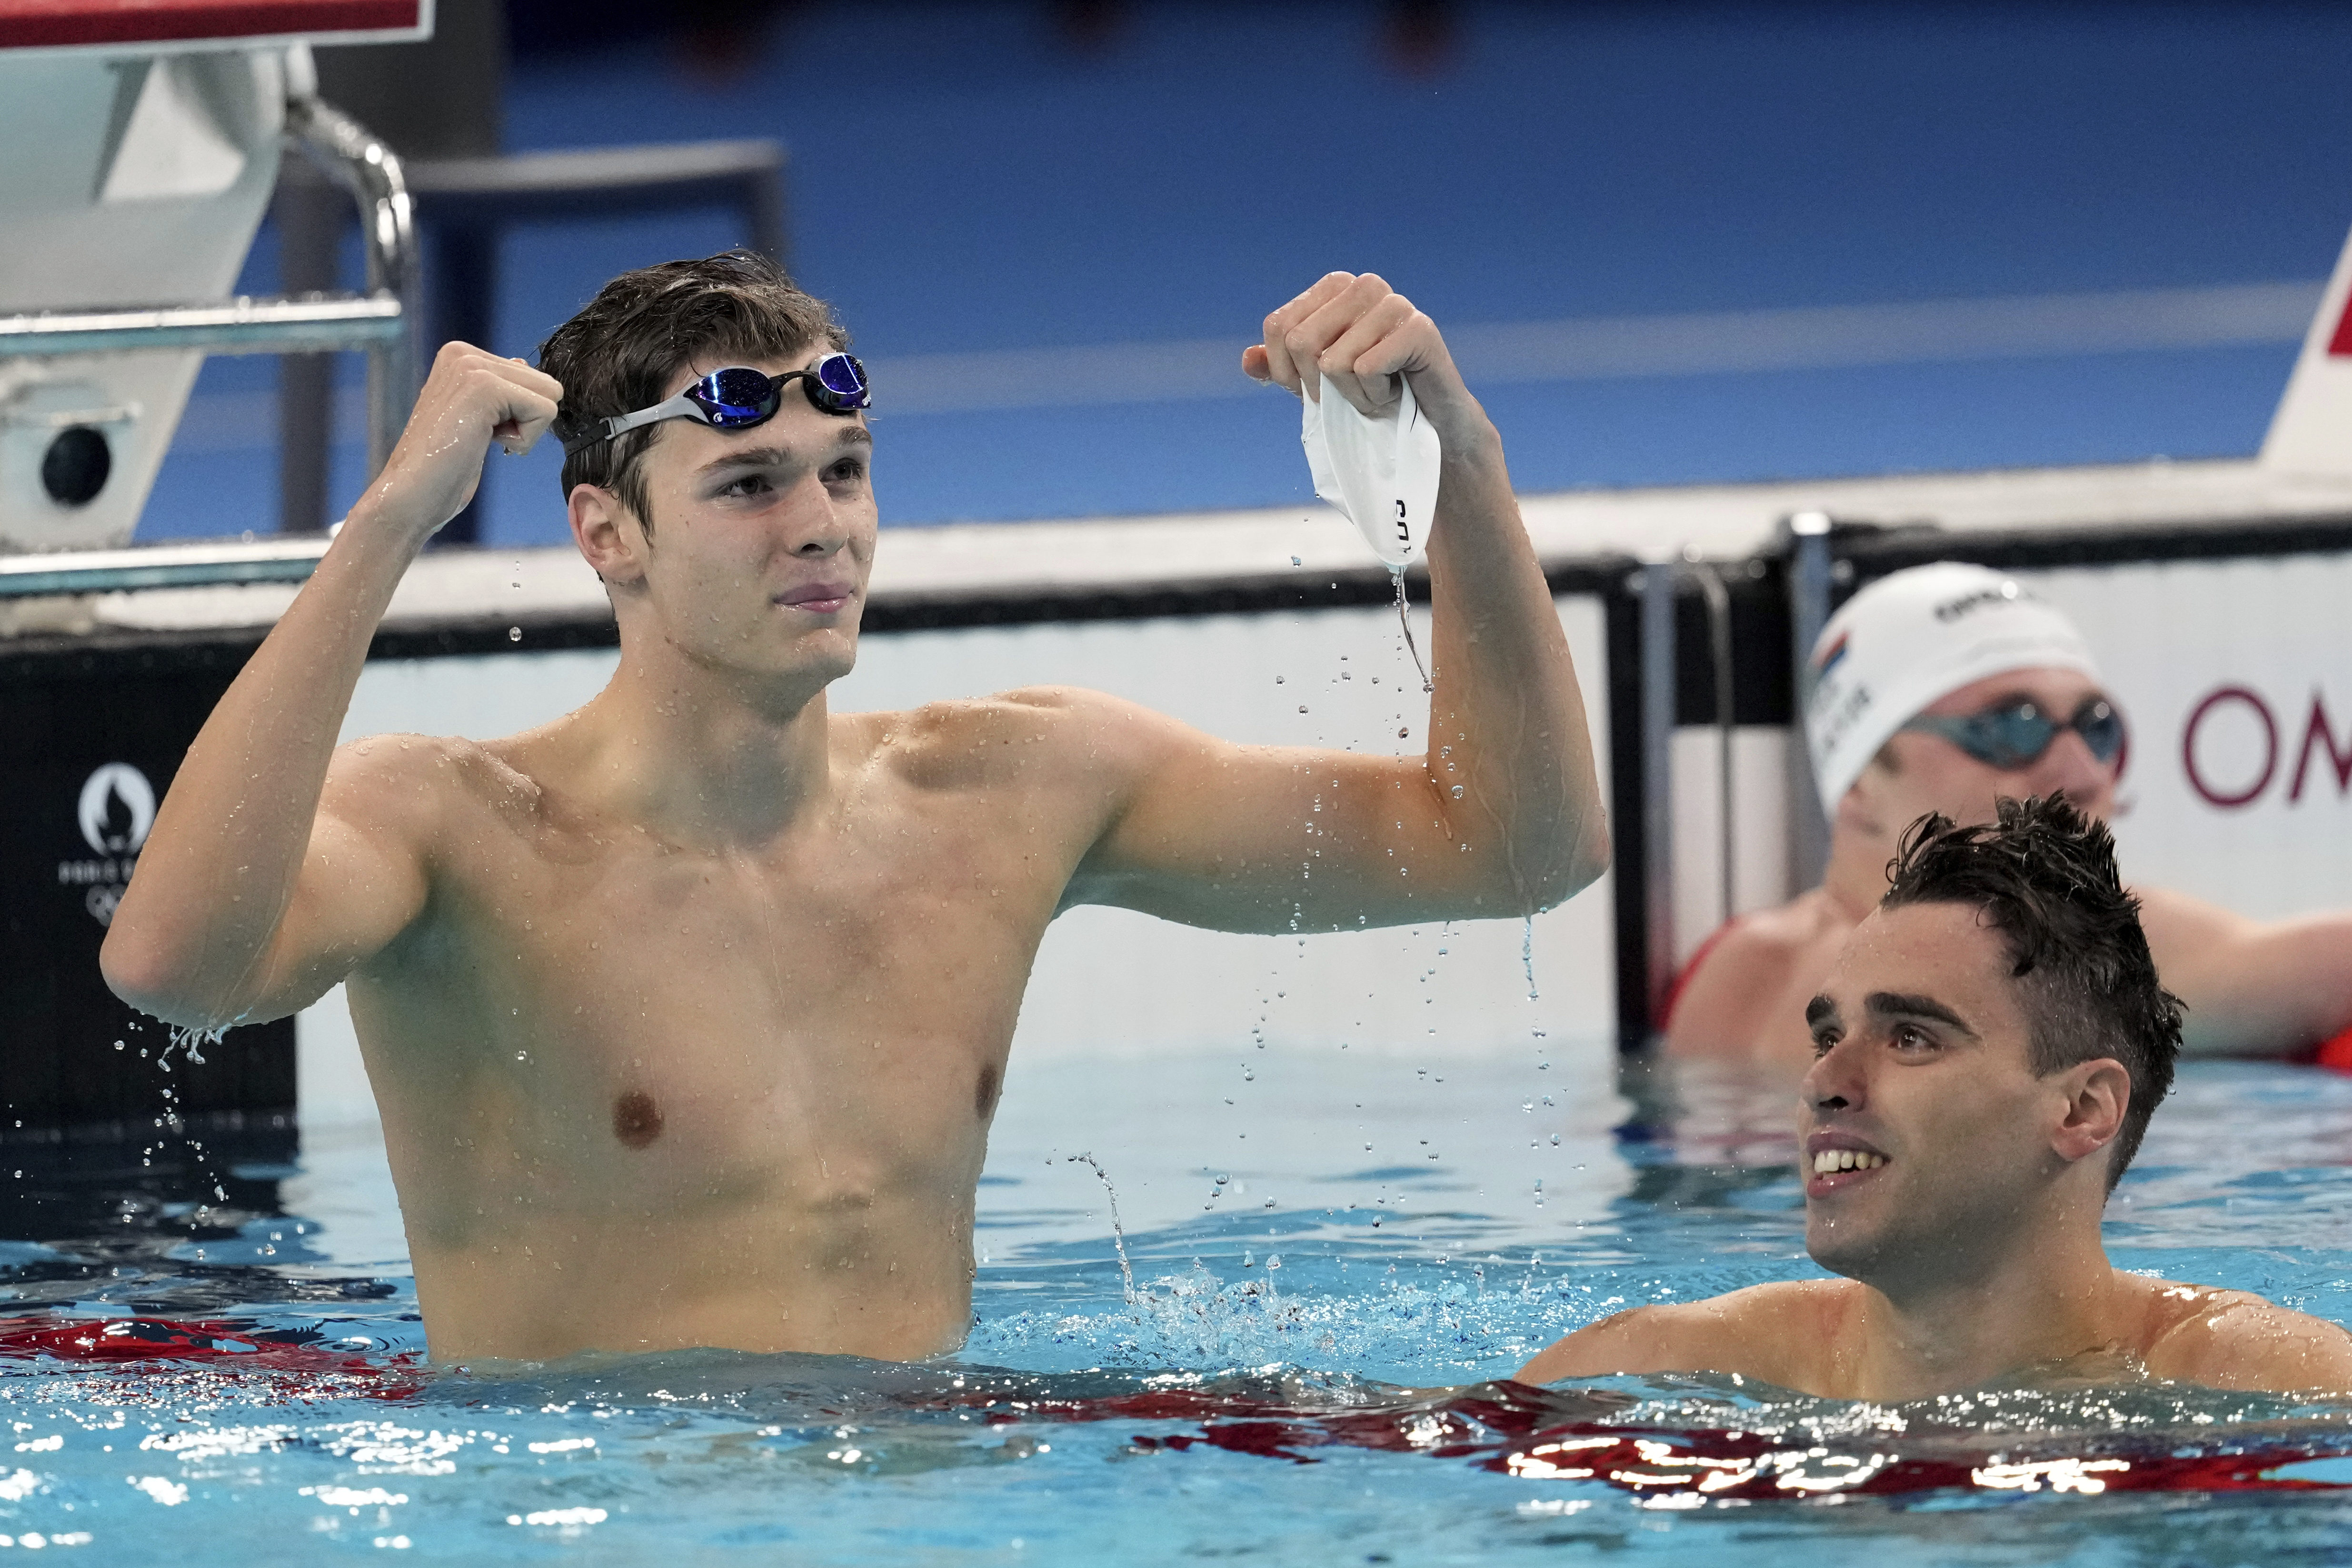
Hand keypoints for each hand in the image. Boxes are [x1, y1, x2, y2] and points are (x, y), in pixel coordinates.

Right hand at [350, 342, 562, 541]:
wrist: (410, 494)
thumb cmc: (442, 466)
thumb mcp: (476, 417)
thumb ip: (501, 388)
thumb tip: (523, 364)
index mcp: (461, 356)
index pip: (534, 379)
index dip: (519, 415)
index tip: (479, 428)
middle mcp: (465, 353)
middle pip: (547, 386)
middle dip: (526, 421)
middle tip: (480, 436)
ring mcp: (472, 366)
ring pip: (550, 397)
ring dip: (525, 431)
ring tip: (480, 439)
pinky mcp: (484, 387)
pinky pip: (544, 411)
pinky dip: (523, 440)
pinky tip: (483, 444)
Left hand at [1241, 272, 1480, 439]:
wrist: (1426, 425)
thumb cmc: (1370, 395)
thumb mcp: (1314, 383)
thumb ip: (1279, 368)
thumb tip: (1248, 359)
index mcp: (1335, 286)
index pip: (1278, 327)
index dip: (1288, 372)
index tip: (1320, 386)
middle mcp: (1363, 285)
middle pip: (1301, 342)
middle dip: (1319, 385)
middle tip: (1352, 391)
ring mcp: (1394, 303)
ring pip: (1333, 361)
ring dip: (1351, 396)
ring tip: (1378, 390)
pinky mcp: (1419, 329)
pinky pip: (1366, 369)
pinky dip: (1374, 396)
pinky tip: (1395, 391)